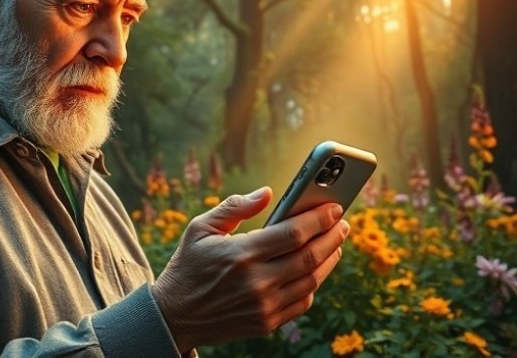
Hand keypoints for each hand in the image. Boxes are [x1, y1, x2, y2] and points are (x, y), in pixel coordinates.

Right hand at [152, 187, 349, 352]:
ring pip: (311, 281)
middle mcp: (256, 282)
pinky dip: (314, 284)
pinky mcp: (266, 323)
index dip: (318, 218)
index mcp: (240, 254)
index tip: (334, 207)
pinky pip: (302, 303)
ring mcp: (264, 306)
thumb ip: (234, 207)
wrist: (174, 316)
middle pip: (309, 257)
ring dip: (329, 259)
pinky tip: (316, 269)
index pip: (292, 233)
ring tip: (335, 242)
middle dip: (332, 236)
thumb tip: (267, 193)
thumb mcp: (200, 229)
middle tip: (341, 222)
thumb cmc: (187, 266)